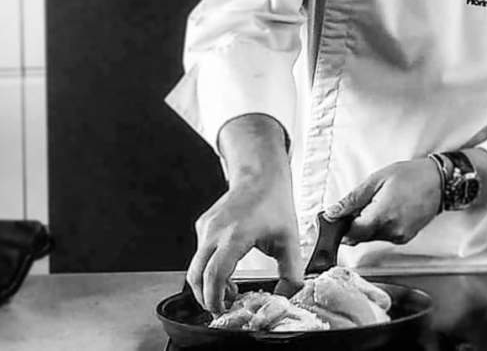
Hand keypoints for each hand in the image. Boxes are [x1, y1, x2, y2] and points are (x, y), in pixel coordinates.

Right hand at [186, 175, 302, 313]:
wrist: (261, 175)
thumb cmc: (274, 203)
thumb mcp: (290, 241)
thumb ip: (291, 274)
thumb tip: (286, 297)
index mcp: (235, 236)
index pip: (213, 277)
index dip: (214, 300)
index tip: (223, 311)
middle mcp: (215, 231)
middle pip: (195, 276)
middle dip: (206, 298)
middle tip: (223, 307)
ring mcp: (206, 227)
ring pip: (196, 265)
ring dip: (208, 283)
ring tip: (230, 288)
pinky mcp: (203, 224)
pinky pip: (200, 252)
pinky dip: (208, 267)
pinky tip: (227, 268)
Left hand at [323, 158, 441, 244]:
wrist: (438, 181)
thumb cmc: (410, 176)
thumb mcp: (376, 180)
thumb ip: (352, 199)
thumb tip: (333, 212)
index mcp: (382, 217)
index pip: (351, 234)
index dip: (340, 226)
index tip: (335, 217)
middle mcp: (392, 232)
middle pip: (360, 237)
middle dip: (353, 223)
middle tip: (358, 204)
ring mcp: (400, 237)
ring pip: (371, 237)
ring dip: (366, 224)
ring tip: (377, 202)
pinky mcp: (405, 238)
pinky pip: (384, 236)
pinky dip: (379, 226)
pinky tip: (386, 209)